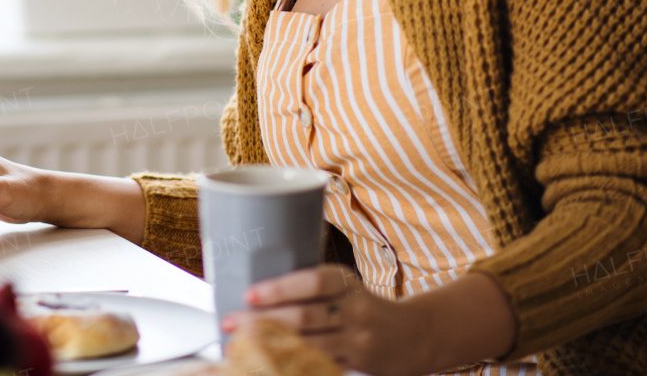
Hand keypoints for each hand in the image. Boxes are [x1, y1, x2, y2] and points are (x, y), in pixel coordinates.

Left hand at [223, 264, 430, 375]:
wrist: (415, 335)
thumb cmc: (366, 307)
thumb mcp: (346, 288)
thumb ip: (313, 290)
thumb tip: (258, 294)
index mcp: (346, 282)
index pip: (311, 281)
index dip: (279, 288)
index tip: (249, 294)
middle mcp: (354, 308)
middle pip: (304, 316)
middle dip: (263, 320)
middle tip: (231, 322)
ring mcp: (358, 338)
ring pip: (309, 344)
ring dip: (272, 345)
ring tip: (242, 345)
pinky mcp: (359, 362)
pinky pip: (321, 364)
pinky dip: (293, 363)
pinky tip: (271, 364)